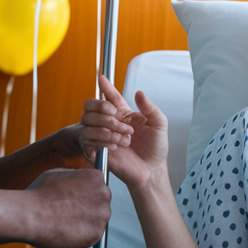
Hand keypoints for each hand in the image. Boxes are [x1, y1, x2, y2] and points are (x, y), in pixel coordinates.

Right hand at [24, 168, 111, 247]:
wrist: (30, 215)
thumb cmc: (39, 193)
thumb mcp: (58, 174)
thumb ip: (75, 176)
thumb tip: (79, 180)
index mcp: (96, 177)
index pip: (97, 185)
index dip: (83, 193)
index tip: (71, 199)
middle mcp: (105, 194)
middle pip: (100, 202)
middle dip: (87, 207)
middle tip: (68, 212)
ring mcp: (102, 215)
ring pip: (97, 219)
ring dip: (85, 221)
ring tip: (65, 222)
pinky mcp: (96, 234)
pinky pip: (92, 235)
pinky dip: (81, 236)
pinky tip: (66, 231)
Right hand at [79, 75, 169, 192]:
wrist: (151, 170)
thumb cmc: (156, 148)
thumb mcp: (159, 124)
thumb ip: (150, 108)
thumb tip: (139, 93)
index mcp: (124, 115)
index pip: (110, 97)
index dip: (106, 87)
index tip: (102, 77)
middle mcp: (110, 123)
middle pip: (92, 107)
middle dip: (104, 111)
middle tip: (122, 122)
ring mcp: (102, 136)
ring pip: (89, 122)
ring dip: (108, 129)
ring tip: (125, 139)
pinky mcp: (97, 150)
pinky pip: (88, 138)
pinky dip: (102, 140)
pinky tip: (115, 146)